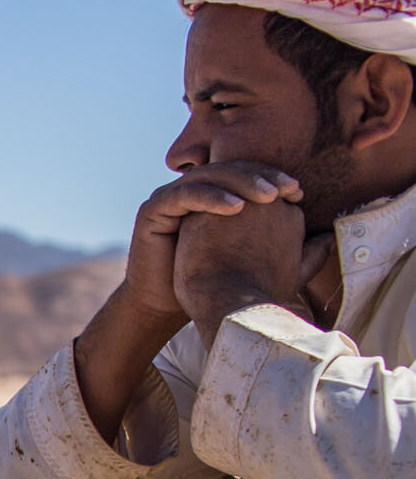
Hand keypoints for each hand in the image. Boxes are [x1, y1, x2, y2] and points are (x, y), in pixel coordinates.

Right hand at [73, 163, 301, 439]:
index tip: (299, 192)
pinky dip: (211, 198)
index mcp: (214, 197)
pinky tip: (235, 209)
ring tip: (266, 198)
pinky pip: (185, 194)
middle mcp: (192, 192)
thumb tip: (326, 236)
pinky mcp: (152, 209)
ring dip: (241, 183)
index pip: (247, 175)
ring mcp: (171, 198)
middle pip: (230, 170)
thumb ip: (289, 248)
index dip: (273, 178)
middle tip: (286, 189)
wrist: (165, 308)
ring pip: (210, 176)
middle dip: (261, 177)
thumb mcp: (256, 261)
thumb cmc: (209, 287)